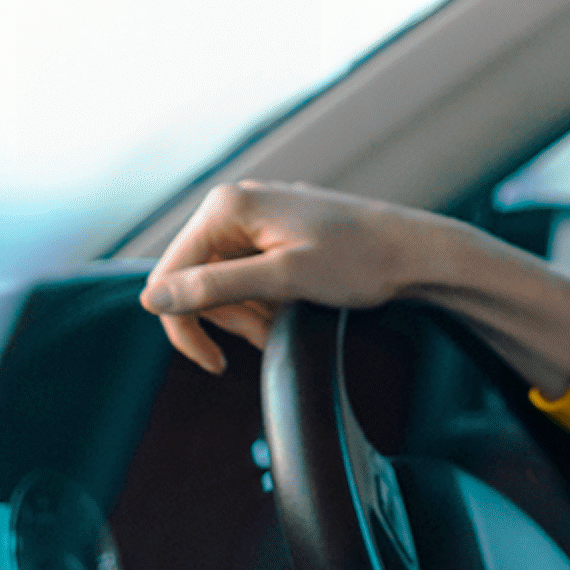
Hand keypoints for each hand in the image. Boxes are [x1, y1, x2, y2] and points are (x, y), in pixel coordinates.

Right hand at [140, 181, 428, 373]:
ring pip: (222, 284)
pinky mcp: (273, 233)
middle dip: (231, 318)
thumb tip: (152, 299)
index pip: (170, 276)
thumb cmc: (361, 261)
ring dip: (250, 313)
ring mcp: (255, 218)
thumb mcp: (285, 279)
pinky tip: (293, 307)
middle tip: (272, 333)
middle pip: (195, 282)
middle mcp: (234, 205)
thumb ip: (217, 287)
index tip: (216, 363)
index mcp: (226, 207)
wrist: (417, 251)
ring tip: (289, 317)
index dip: (184, 325)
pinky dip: (265, 300)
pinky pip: (247, 276)